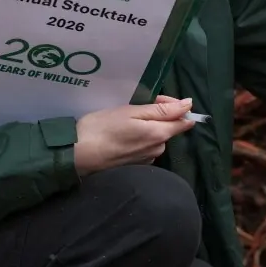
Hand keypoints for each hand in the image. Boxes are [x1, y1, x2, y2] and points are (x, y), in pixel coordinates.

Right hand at [72, 95, 196, 175]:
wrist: (77, 154)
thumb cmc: (102, 127)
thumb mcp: (131, 112)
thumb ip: (161, 110)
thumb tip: (188, 105)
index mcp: (159, 135)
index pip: (183, 122)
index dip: (176, 107)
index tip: (158, 100)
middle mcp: (158, 150)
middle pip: (168, 129)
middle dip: (157, 116)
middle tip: (134, 108)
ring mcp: (147, 160)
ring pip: (156, 139)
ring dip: (147, 128)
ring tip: (124, 122)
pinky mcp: (136, 166)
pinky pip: (145, 148)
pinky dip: (138, 140)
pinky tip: (121, 136)